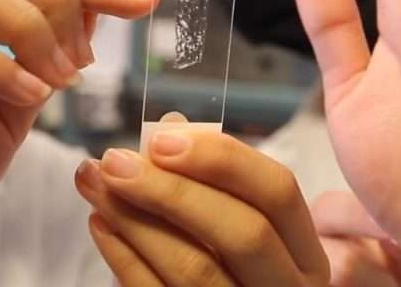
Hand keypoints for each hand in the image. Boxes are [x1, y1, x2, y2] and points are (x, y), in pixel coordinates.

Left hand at [74, 131, 330, 285]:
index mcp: (306, 253)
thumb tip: (168, 131)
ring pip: (195, 269)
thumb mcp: (240, 222)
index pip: (278, 191)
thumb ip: (211, 177)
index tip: (161, 139)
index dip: (221, 159)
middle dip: (172, 191)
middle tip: (114, 162)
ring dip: (134, 219)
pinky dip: (123, 257)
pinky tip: (101, 223)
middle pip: (243, 233)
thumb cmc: (230, 262)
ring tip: (94, 183)